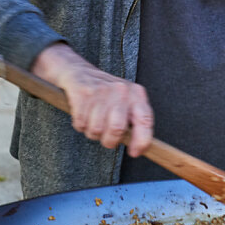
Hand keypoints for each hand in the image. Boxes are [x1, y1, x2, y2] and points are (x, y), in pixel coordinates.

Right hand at [31, 42, 154, 155]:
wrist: (79, 71)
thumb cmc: (106, 93)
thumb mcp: (127, 100)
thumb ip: (135, 120)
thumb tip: (139, 148)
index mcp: (136, 94)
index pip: (145, 120)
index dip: (141, 141)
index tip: (135, 153)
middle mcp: (121, 91)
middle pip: (117, 129)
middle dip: (110, 141)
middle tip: (107, 139)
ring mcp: (102, 92)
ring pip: (97, 130)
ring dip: (93, 133)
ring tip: (94, 122)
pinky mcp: (83, 94)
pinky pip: (81, 124)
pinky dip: (81, 125)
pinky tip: (83, 115)